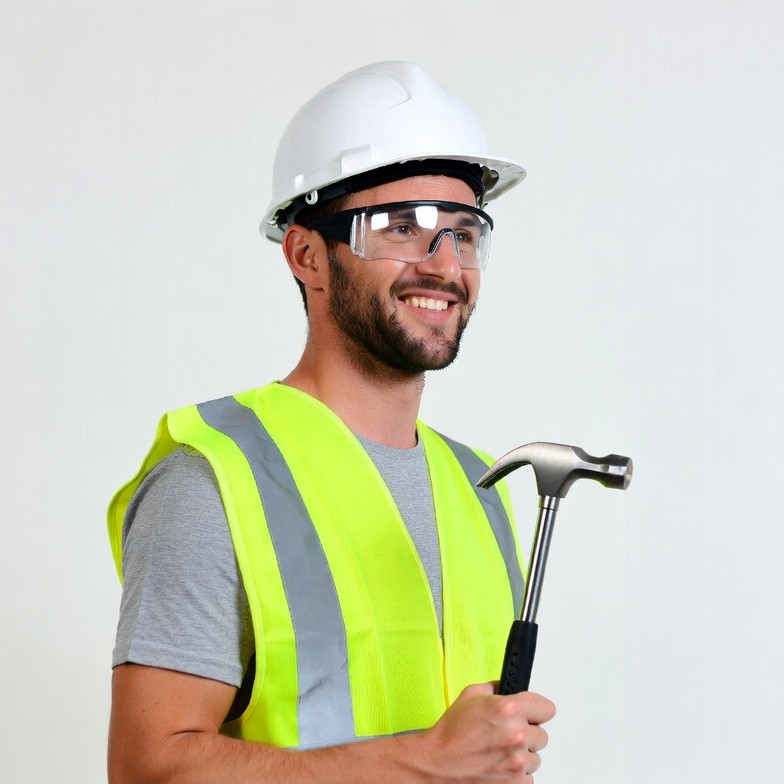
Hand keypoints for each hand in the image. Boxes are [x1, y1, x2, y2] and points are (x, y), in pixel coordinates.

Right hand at [417, 682, 555, 781]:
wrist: (437, 765)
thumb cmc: (451, 733)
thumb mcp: (470, 695)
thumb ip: (495, 688)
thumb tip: (507, 687)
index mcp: (508, 709)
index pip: (546, 708)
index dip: (536, 710)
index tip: (530, 714)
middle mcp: (517, 735)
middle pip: (542, 735)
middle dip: (526, 733)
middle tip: (505, 734)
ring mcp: (518, 762)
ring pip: (536, 757)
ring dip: (521, 755)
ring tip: (498, 751)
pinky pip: (529, 776)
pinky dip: (516, 774)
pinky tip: (498, 766)